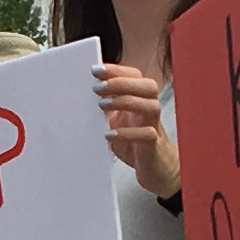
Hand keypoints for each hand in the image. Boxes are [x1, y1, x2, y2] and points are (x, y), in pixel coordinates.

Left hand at [95, 62, 178, 196]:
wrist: (156, 169)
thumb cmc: (135, 142)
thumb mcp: (116, 120)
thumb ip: (106, 106)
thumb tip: (82, 93)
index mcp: (141, 99)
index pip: (135, 76)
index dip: (116, 70)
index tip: (96, 70)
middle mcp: (150, 109)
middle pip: (148, 86)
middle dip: (121, 83)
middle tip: (97, 88)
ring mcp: (154, 126)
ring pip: (151, 106)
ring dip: (125, 102)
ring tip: (101, 106)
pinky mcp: (154, 145)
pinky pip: (147, 134)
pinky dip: (128, 133)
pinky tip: (110, 135)